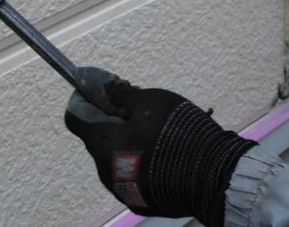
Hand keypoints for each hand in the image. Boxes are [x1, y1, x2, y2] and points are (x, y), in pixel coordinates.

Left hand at [65, 67, 255, 225]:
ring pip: (114, 156)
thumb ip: (120, 94)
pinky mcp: (141, 200)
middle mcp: (104, 171)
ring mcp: (122, 190)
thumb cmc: (177, 133)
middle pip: (96, 136)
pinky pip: (131, 174)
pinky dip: (138, 158)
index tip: (98, 88)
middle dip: (110, 117)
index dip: (82, 98)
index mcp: (101, 144)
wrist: (214, 177)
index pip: (73, 117)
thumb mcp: (149, 101)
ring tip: (154, 128)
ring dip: (125, 139)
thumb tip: (103, 87)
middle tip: (135, 105)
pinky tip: (161, 149)